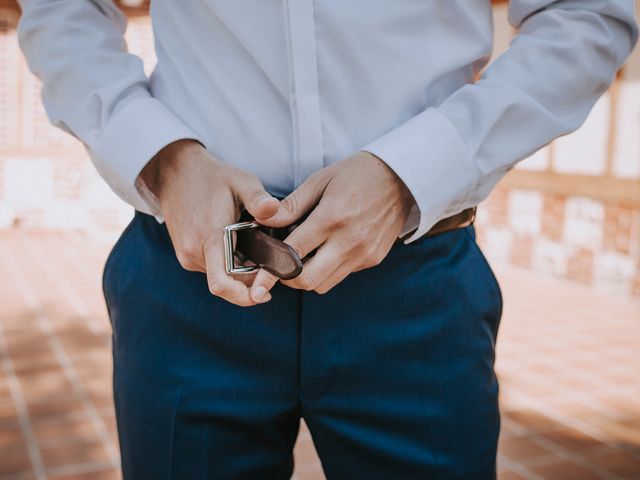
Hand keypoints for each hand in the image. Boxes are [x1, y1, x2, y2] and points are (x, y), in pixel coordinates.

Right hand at [139, 139, 279, 305]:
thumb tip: (274, 210)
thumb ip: (259, 198)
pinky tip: (239, 245)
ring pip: (220, 276)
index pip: (223, 284)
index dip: (245, 296)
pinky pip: (212, 268)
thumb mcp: (241, 181)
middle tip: (270, 265)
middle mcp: (193, 252)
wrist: (173, 172)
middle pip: (227, 283)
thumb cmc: (211, 176)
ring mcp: (187, 255)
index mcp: (209, 238)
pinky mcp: (185, 255)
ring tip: (255, 248)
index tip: (266, 294)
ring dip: (239, 271)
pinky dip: (228, 264)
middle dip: (250, 281)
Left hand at [250, 151, 414, 295]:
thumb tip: (264, 221)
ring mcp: (364, 254)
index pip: (293, 254)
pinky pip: (343, 274)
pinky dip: (329, 268)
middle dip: (288, 278)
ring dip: (309, 275)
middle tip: (281, 265)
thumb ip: (291, 205)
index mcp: (332, 218)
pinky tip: (329, 248)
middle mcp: (349, 241)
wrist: (402, 178)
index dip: (271, 271)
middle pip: (308, 280)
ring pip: (325, 284)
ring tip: (306, 254)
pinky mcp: (373, 259)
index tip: (258, 285)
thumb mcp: (320, 180)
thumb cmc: (357, 174)